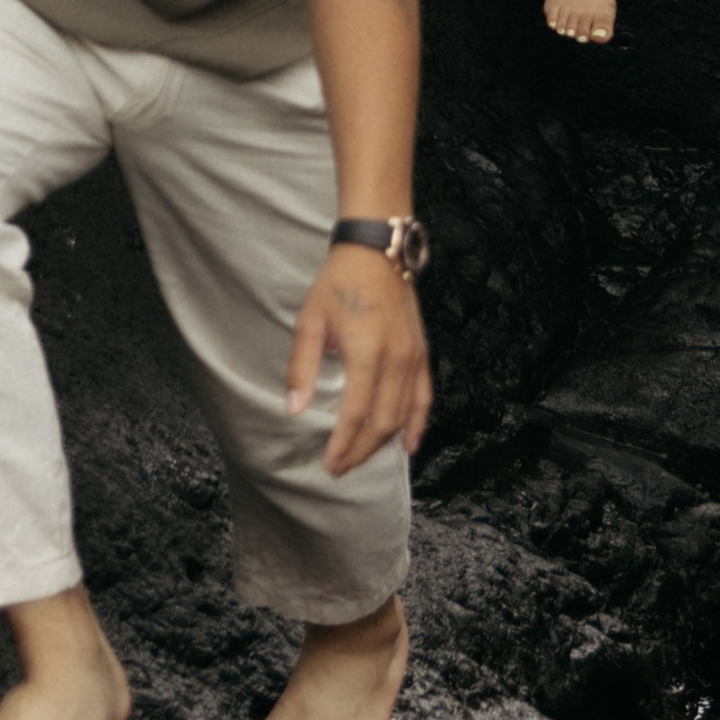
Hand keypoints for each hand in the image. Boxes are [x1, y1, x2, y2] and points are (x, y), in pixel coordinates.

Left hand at [287, 248, 433, 475]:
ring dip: (383, 442)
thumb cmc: (339, 283)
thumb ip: (302, 368)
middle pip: (383, 421)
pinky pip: (425, 397)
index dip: (343, 443)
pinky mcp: (422, 352)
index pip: (356, 412)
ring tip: (361, 459)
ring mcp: (414, 357)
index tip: (329, 464)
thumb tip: (294, 409)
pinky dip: (418, 424)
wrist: (377, 251)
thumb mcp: (310, 321)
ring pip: (403, 414)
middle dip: (361, 450)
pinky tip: (409, 446)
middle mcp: (396, 359)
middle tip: (340, 467)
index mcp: (367, 351)